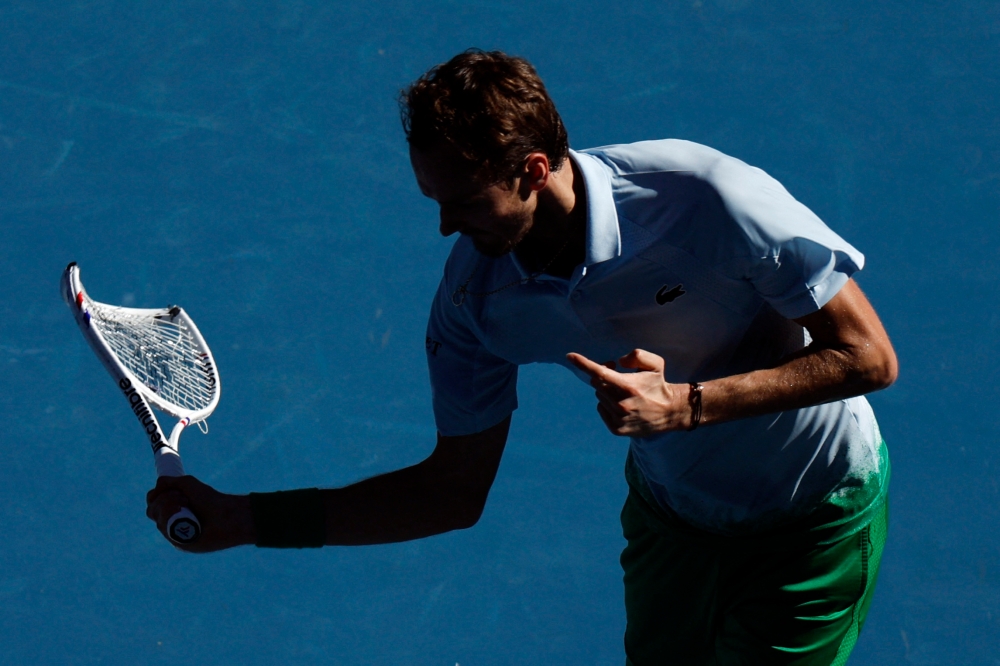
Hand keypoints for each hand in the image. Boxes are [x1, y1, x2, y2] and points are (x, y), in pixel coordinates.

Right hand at [146, 476, 254, 552]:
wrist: (227, 515)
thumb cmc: (210, 499)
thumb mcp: (188, 484)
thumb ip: (168, 482)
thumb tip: (152, 494)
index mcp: (173, 508)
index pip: (153, 504)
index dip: (156, 497)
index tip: (173, 492)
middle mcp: (172, 521)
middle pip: (152, 511)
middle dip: (165, 500)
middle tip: (184, 499)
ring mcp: (175, 533)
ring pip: (158, 520)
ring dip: (170, 508)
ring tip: (188, 506)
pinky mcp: (180, 543)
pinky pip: (166, 531)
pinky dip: (173, 520)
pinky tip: (187, 518)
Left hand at [567, 349, 692, 436]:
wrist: (670, 412)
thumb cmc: (659, 385)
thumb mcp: (655, 363)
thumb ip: (637, 355)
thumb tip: (618, 362)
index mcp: (629, 386)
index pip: (600, 372)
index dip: (583, 363)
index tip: (569, 356)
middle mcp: (622, 404)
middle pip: (597, 383)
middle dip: (603, 376)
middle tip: (616, 374)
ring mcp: (618, 418)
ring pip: (599, 396)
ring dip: (606, 391)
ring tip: (624, 392)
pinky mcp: (616, 428)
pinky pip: (601, 409)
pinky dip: (607, 404)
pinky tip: (622, 404)